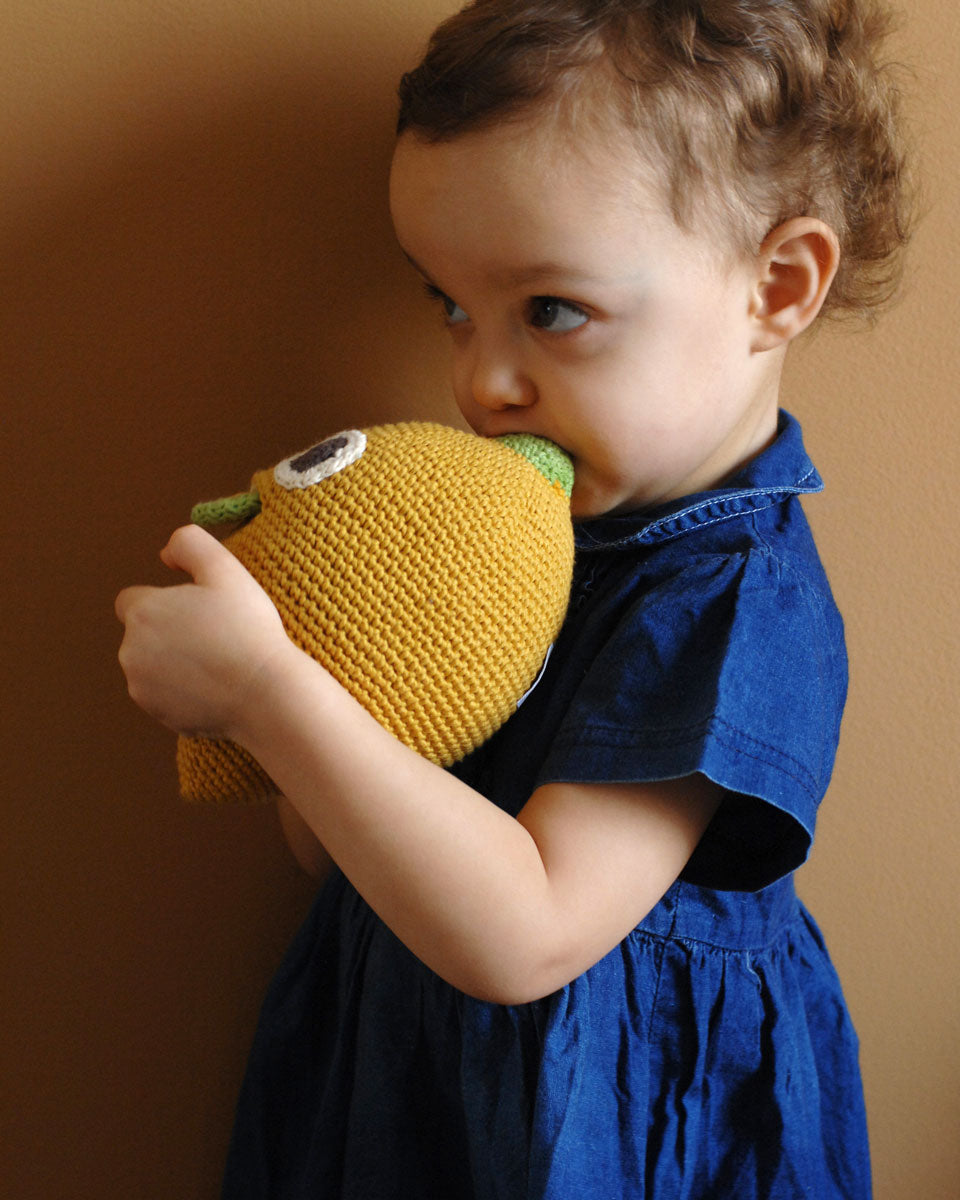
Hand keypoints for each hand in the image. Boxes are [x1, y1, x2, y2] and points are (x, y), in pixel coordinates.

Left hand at [115, 524, 290, 739]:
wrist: (265, 693)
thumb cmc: (248, 629)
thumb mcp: (225, 569)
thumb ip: (189, 544)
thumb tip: (165, 554)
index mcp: (142, 612)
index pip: (132, 600)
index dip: (163, 601)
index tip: (196, 610)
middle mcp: (130, 651)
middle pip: (142, 634)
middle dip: (168, 633)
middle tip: (213, 636)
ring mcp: (141, 687)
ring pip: (152, 666)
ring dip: (173, 662)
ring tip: (217, 663)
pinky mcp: (157, 714)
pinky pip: (164, 696)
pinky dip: (183, 691)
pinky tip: (215, 687)